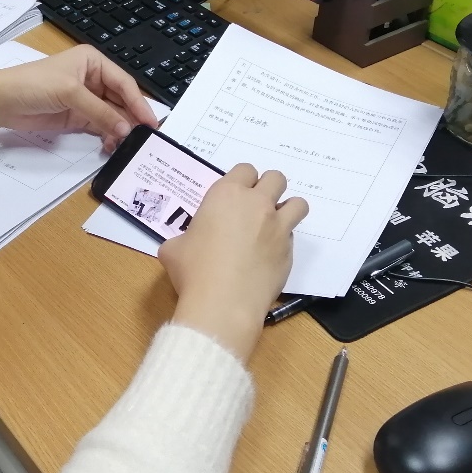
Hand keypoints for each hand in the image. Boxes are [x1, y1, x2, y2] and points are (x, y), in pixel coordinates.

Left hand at [0, 45, 159, 151]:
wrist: (1, 101)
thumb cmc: (34, 84)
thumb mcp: (70, 93)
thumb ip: (100, 112)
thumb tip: (125, 130)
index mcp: (93, 62)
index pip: (123, 84)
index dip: (139, 103)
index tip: (150, 122)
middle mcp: (92, 79)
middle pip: (120, 101)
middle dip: (131, 119)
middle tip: (143, 138)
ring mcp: (84, 100)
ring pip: (111, 116)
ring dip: (119, 130)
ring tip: (126, 145)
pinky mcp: (76, 118)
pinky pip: (99, 127)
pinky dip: (107, 136)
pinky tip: (111, 145)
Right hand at [159, 166, 308, 361]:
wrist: (223, 303)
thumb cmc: (193, 270)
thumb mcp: (174, 248)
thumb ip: (185, 237)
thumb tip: (186, 246)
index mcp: (226, 195)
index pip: (245, 170)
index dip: (241, 181)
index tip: (234, 197)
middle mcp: (257, 205)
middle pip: (276, 178)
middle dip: (268, 189)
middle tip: (255, 208)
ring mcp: (277, 228)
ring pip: (297, 204)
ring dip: (287, 210)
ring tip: (273, 226)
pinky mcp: (289, 252)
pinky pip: (292, 237)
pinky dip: (283, 242)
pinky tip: (268, 257)